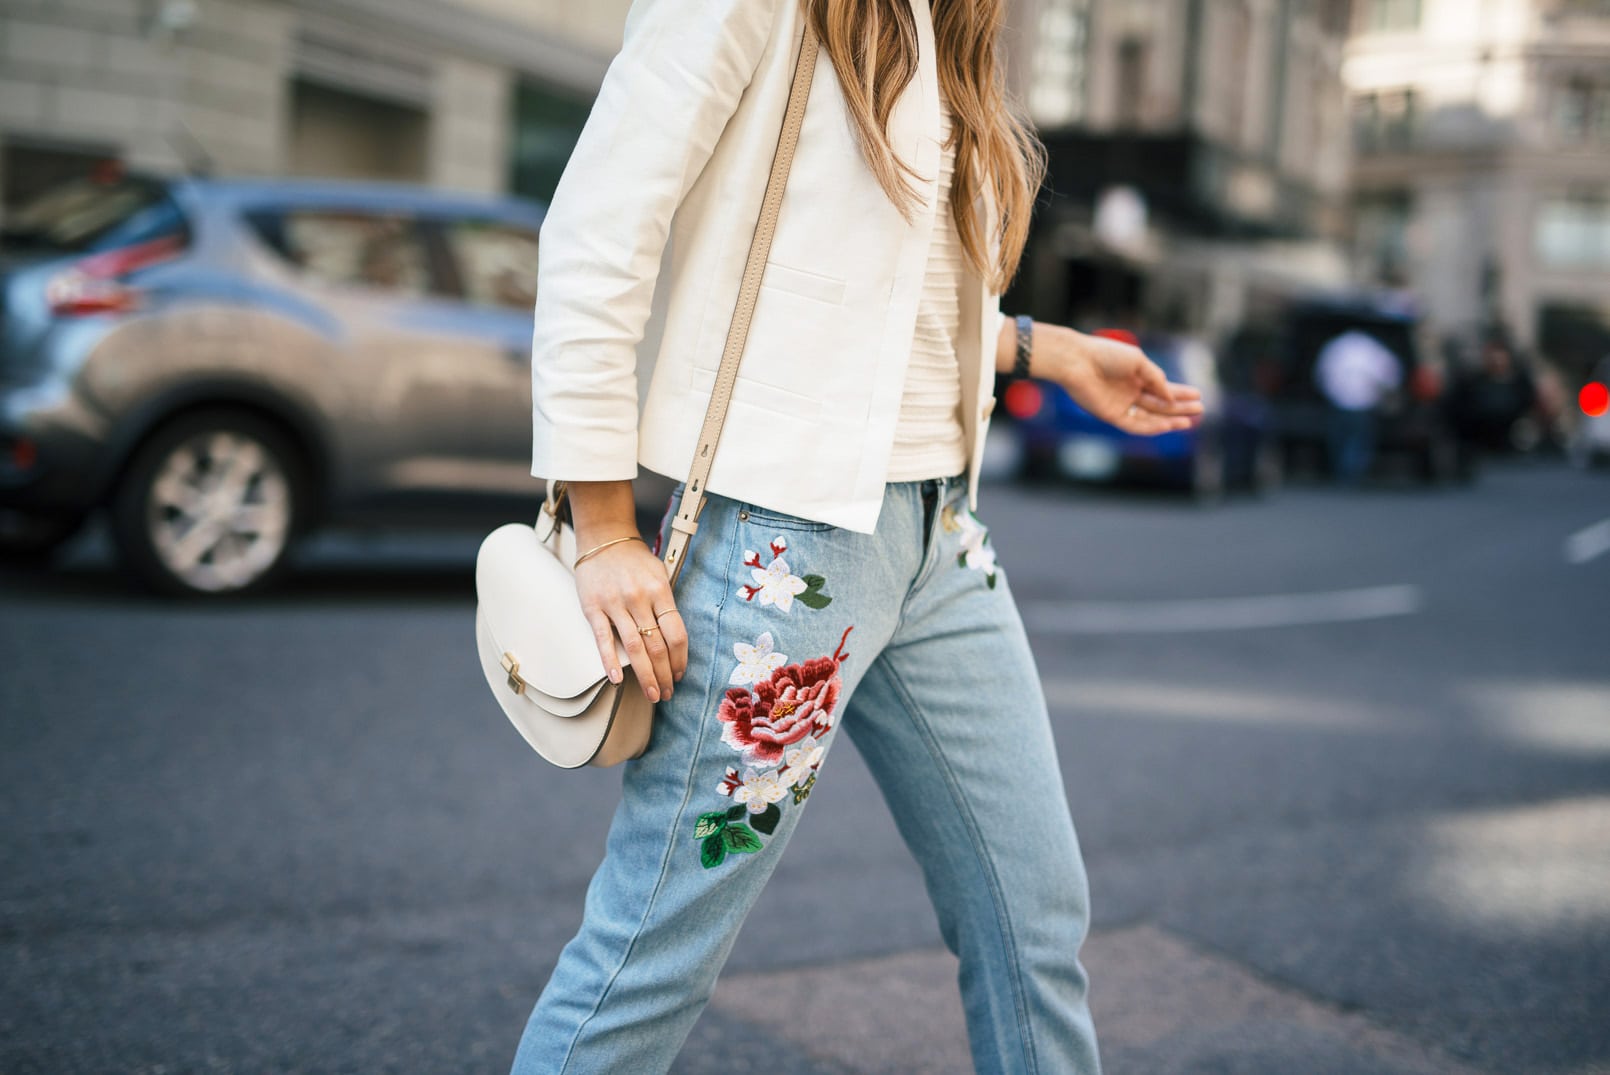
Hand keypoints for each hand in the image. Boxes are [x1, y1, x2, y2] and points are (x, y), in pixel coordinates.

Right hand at [565, 480, 686, 703]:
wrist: (603, 537)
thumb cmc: (634, 559)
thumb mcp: (659, 574)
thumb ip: (666, 604)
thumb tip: (675, 641)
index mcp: (660, 591)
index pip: (676, 634)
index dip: (680, 659)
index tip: (679, 675)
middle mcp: (640, 599)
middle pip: (657, 646)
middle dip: (664, 675)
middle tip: (667, 694)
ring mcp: (615, 604)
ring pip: (634, 648)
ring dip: (645, 676)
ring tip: (652, 694)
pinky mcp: (593, 608)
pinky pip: (603, 639)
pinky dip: (610, 661)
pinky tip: (617, 680)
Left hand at [1039, 325, 1203, 433]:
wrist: (1078, 361)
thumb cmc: (1107, 355)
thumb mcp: (1139, 362)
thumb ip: (1156, 379)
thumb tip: (1170, 397)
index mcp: (1136, 376)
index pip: (1162, 388)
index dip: (1180, 393)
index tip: (1198, 395)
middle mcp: (1129, 392)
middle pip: (1159, 404)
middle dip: (1179, 408)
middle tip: (1200, 410)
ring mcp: (1120, 405)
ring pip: (1149, 417)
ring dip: (1169, 421)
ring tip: (1188, 422)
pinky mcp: (1110, 415)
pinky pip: (1134, 425)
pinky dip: (1151, 427)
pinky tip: (1167, 426)